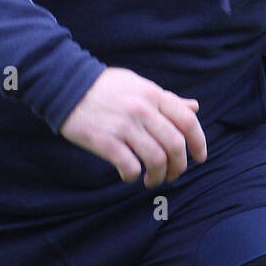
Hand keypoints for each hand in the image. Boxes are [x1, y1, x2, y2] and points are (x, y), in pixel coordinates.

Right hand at [59, 67, 207, 188]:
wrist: (65, 85)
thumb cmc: (105, 87)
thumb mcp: (139, 85)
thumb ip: (166, 99)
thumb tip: (194, 108)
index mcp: (153, 94)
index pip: (188, 122)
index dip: (199, 143)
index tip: (199, 158)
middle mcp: (143, 110)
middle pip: (175, 145)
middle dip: (179, 166)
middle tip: (174, 174)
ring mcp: (124, 126)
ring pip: (155, 159)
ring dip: (158, 175)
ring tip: (153, 180)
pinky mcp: (105, 141)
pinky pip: (129, 166)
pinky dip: (133, 176)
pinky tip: (129, 175)